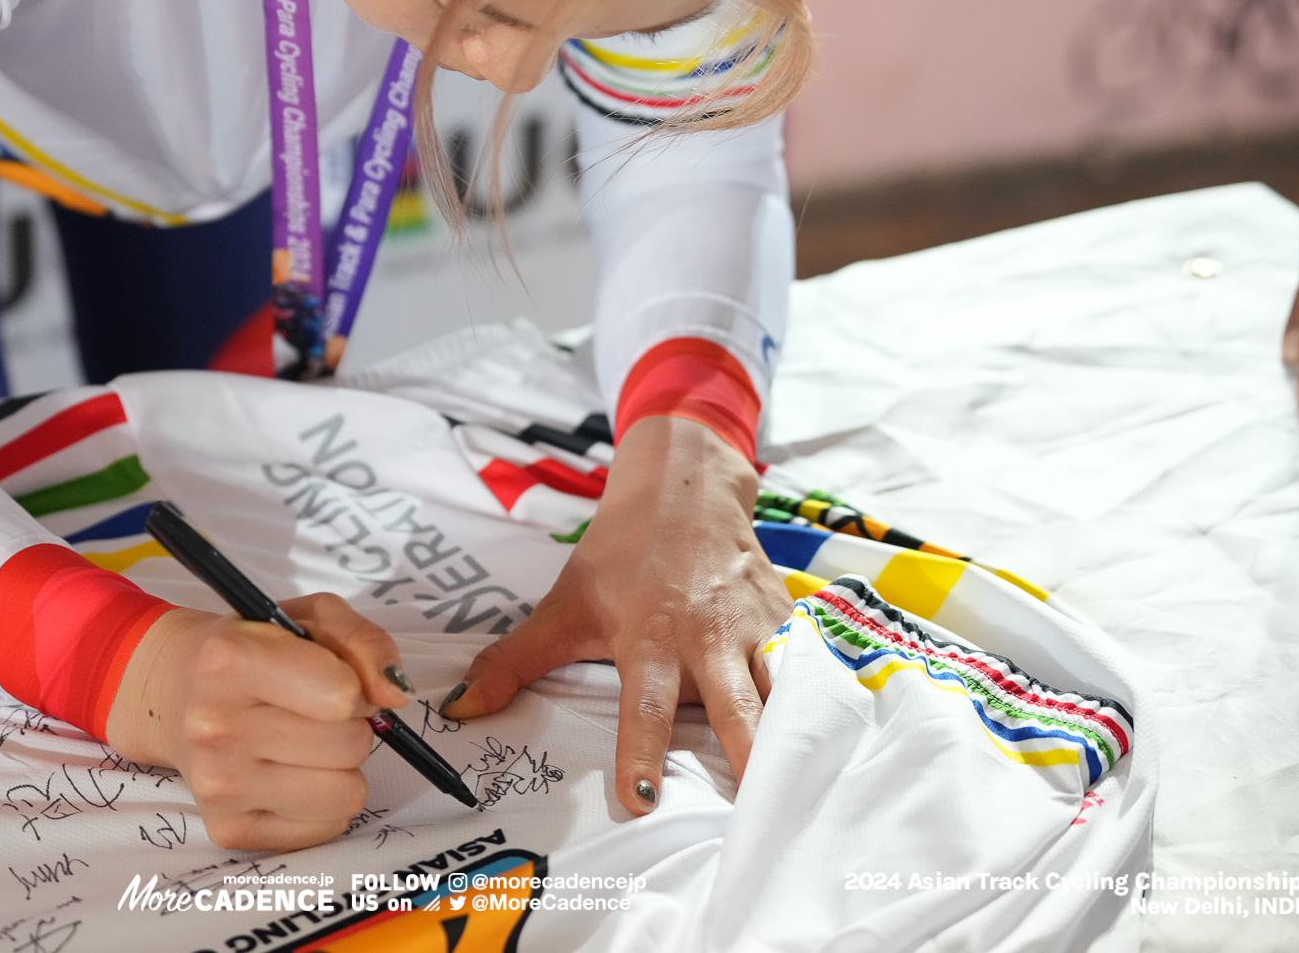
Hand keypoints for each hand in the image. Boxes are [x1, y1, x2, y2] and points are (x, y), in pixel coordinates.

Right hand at [105, 594, 410, 851]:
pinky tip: (288, 774)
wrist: (176, 692)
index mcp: (230, 660)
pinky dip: (323, 803)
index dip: (354, 685)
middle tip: (313, 711)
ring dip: (340, 768)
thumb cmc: (253, 648)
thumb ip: (364, 642)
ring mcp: (218, 786)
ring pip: (346, 793)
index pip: (342, 695)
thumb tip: (395, 694)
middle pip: (350, 745)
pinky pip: (328, 828)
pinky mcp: (229, 830)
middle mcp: (215, 726)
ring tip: (303, 744)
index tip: (331, 677)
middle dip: (349, 726)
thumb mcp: (310, 618)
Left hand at [442, 416, 789, 813]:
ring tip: (809, 793)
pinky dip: (823, 707)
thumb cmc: (622, 555)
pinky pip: (810, 672)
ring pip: (785, 692)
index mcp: (651, 635)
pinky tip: (839, 750)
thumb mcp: (564, 604)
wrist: (686, 488)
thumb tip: (459, 709)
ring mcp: (756, 627)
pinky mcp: (788, 622)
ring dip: (796, 739)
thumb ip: (514, 661)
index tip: (643, 799)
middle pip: (736, 706)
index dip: (643, 752)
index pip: (645, 705)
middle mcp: (709, 635)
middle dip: (749, 755)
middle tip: (757, 810)